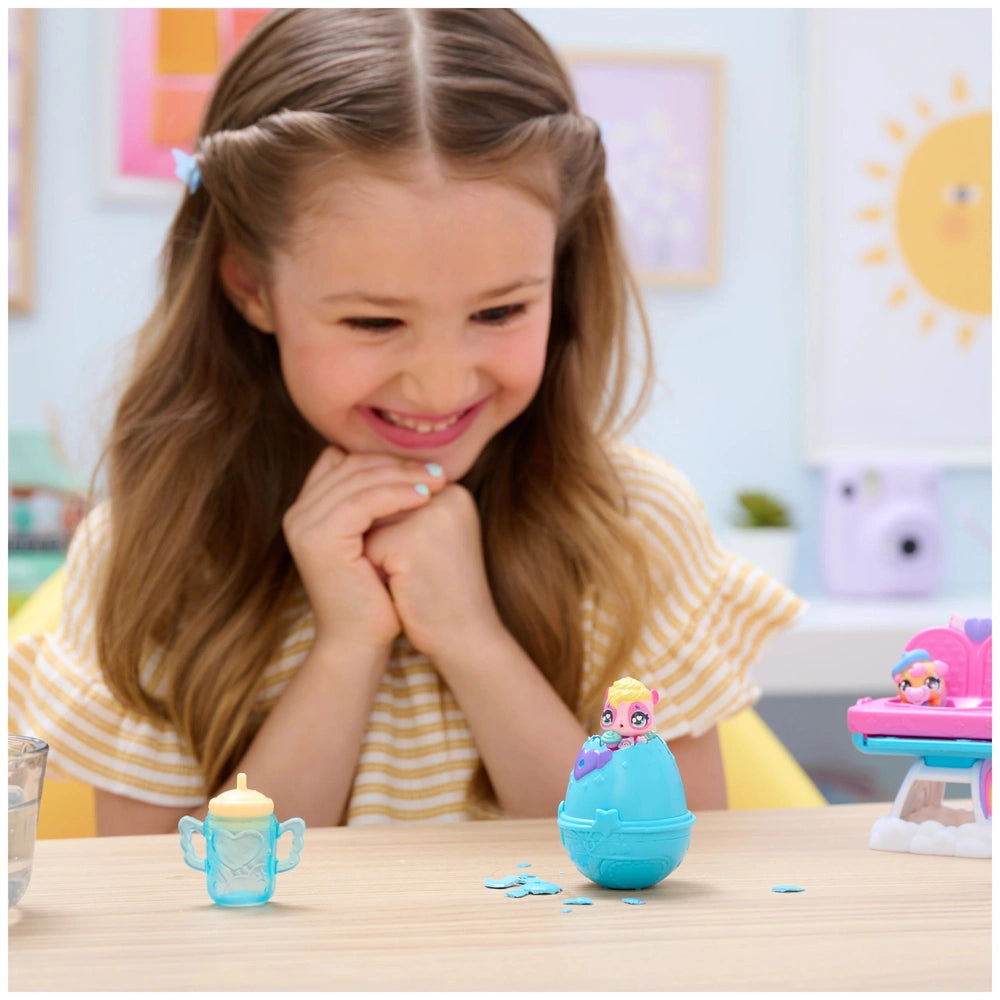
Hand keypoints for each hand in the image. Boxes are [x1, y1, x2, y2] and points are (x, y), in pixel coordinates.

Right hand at [282, 447, 445, 649]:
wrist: (360, 642)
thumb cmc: (376, 595)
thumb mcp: (375, 541)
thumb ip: (378, 505)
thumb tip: (414, 467)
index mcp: (307, 510)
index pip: (344, 461)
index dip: (383, 459)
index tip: (423, 468)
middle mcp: (298, 514)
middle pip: (351, 465)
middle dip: (398, 463)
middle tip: (438, 470)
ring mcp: (304, 525)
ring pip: (358, 479)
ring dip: (403, 476)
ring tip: (438, 482)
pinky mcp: (319, 539)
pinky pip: (362, 501)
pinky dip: (396, 495)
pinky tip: (425, 499)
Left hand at [363, 483, 504, 661]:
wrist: (467, 637)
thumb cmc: (442, 590)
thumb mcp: (430, 538)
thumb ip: (401, 510)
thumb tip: (353, 498)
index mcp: (454, 492)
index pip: (394, 492)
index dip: (392, 529)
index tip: (417, 559)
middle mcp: (447, 496)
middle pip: (381, 505)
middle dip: (383, 540)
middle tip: (414, 572)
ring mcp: (430, 517)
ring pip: (371, 525)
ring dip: (377, 554)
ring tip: (409, 579)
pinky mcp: (411, 543)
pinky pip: (367, 548)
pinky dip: (375, 571)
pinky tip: (403, 589)